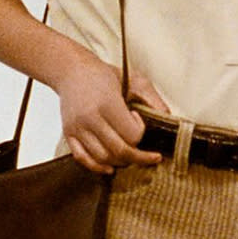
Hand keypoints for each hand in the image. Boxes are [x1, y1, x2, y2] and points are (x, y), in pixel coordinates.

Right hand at [56, 53, 171, 172]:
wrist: (71, 70)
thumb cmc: (103, 74)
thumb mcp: (134, 79)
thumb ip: (153, 99)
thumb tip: (168, 119)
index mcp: (107, 103)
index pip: (131, 135)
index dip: (140, 132)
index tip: (137, 119)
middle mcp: (90, 118)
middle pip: (119, 151)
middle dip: (139, 157)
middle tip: (150, 156)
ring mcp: (77, 128)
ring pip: (102, 158)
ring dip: (120, 162)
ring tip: (129, 154)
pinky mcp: (68, 134)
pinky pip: (82, 159)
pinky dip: (97, 167)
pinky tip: (110, 167)